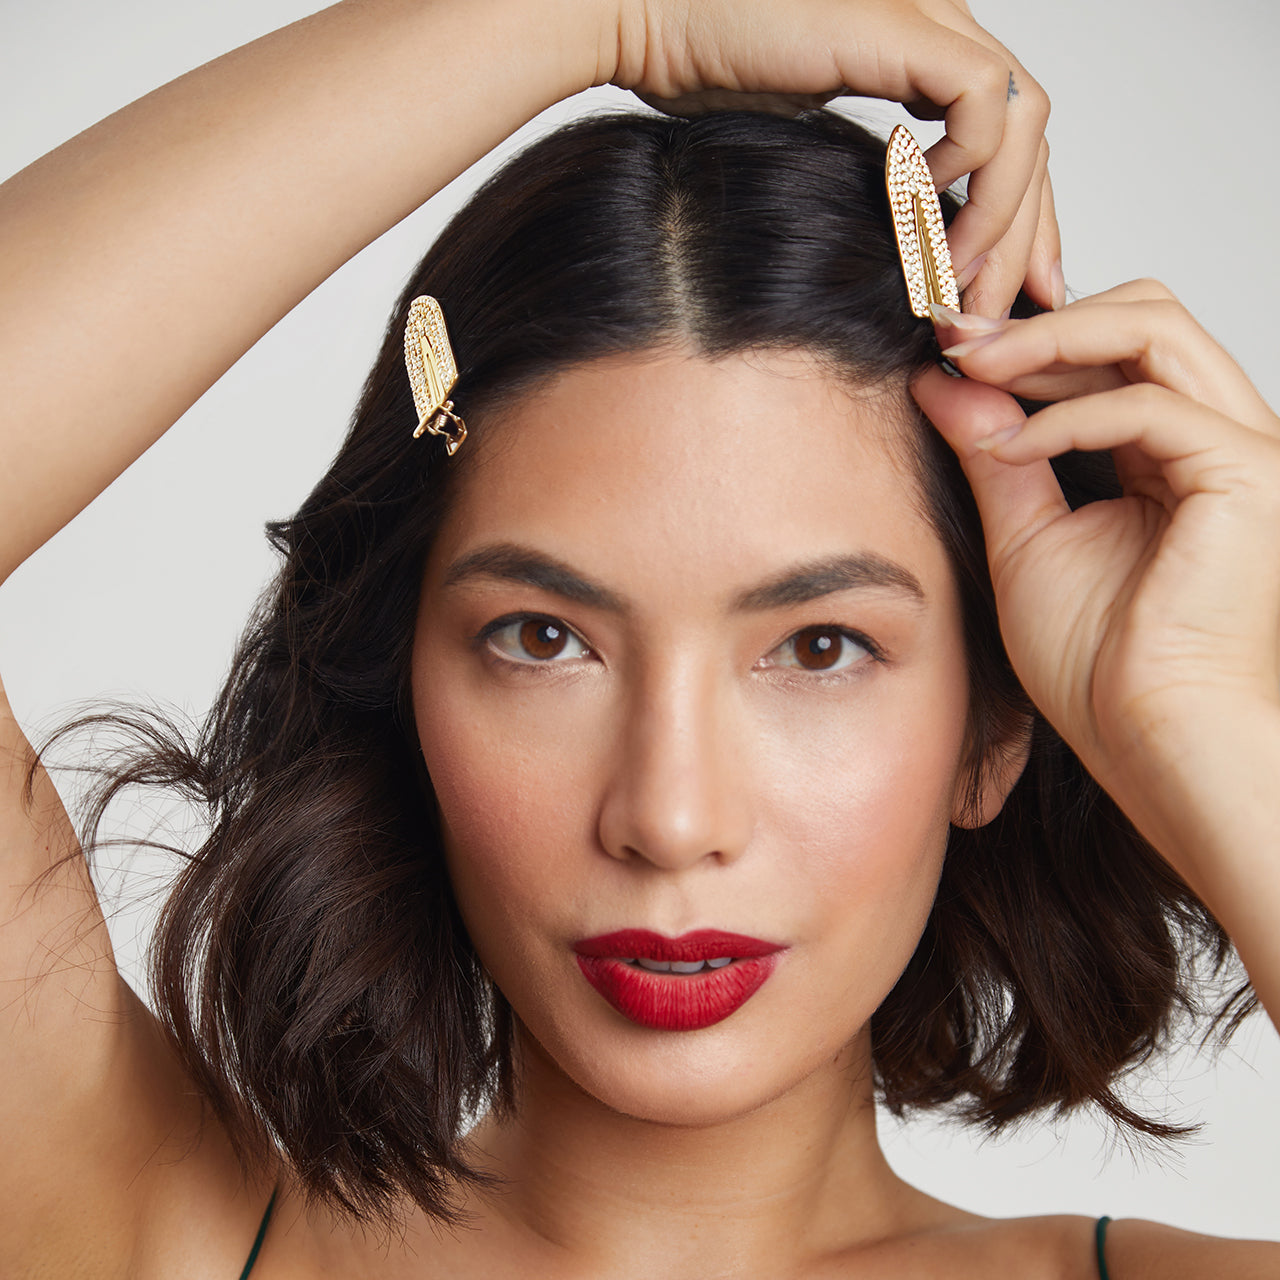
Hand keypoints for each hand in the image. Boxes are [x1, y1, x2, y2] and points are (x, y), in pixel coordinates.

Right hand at [601, 0, 1057, 314]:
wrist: (650, 18)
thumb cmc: (707, 78)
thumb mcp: (812, 155)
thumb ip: (869, 190)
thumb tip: (901, 261)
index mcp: (925, 57)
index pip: (1010, 144)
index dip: (1023, 225)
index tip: (1003, 297)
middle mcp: (943, 33)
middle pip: (1030, 145)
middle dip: (1022, 244)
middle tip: (989, 319)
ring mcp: (932, 22)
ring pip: (1024, 129)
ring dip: (1000, 223)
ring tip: (954, 287)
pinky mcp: (907, 27)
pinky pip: (985, 107)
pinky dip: (968, 173)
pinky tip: (918, 215)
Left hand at [915, 283, 1279, 881]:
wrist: (1152, 740)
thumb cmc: (1101, 666)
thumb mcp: (1026, 539)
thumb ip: (993, 457)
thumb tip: (941, 384)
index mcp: (1175, 453)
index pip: (1116, 350)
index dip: (1031, 338)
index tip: (948, 344)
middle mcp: (1220, 437)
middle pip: (1145, 315)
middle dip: (1041, 320)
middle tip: (954, 338)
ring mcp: (1244, 450)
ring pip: (1156, 330)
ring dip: (1051, 340)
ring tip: (971, 365)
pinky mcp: (1249, 476)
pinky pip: (1151, 407)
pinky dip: (1067, 416)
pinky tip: (1007, 446)